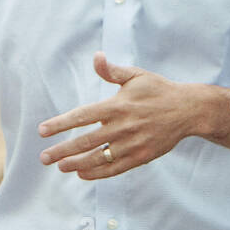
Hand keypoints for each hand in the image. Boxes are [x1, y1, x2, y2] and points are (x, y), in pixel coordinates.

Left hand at [38, 52, 213, 178]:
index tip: (42, 130)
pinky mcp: (141, 156)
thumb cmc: (159, 90)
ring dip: (76, 164)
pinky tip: (82, 173)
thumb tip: (96, 56)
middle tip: (43, 157)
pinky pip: (114, 168)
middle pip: (85, 142)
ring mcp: (132, 143)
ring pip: (98, 158)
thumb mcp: (136, 76)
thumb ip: (112, 71)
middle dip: (61, 151)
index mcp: (118, 105)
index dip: (60, 124)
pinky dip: (97, 173)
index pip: (82, 116)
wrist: (188, 110)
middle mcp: (123, 126)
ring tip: (61, 166)